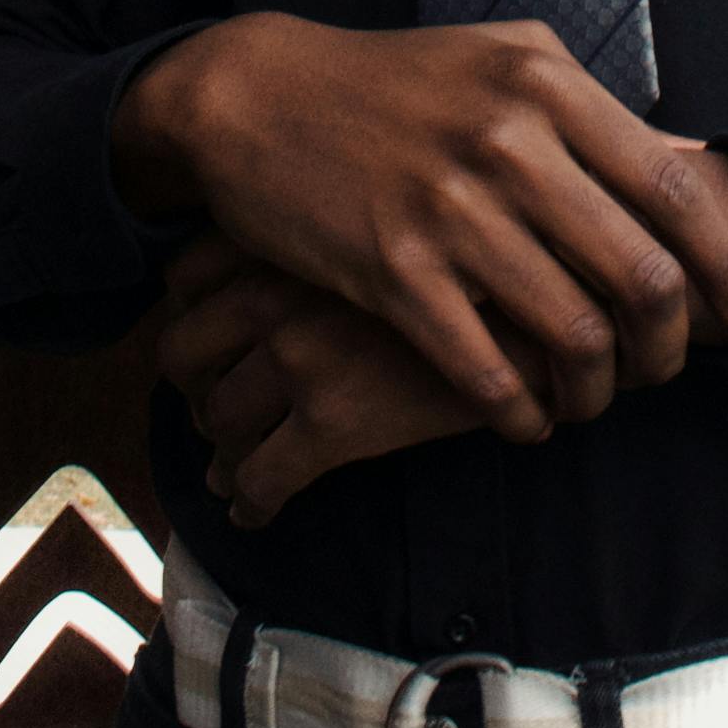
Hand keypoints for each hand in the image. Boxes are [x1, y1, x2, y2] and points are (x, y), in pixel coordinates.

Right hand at [114, 15, 727, 443]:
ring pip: (572, 333)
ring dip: (598, 390)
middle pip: (640, 274)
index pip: (676, 189)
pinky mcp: (391, 267)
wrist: (257, 94)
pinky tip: (527, 418)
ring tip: (592, 400)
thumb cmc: (396, 84)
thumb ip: (595, 114)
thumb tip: (694, 161)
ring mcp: (449, 205)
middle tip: (667, 373)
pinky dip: (523, 411)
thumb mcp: (503, 63)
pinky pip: (486, 368)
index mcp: (547, 82)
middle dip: (673, 347)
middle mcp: (508, 139)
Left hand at [158, 234, 495, 526]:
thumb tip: (275, 275)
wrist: (543, 304)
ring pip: (219, 421)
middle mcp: (276, 290)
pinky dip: (250, 501)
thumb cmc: (476, 256)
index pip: (185, 273)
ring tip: (236, 464)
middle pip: (184, 350)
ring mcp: (299, 358)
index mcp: (288, 234)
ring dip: (222, 449)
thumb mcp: (388, 217)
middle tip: (214, 403)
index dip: (187, 310)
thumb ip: (325, 231)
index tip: (207, 333)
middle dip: (194, 386)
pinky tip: (255, 510)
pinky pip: (261, 480)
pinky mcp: (332, 424)